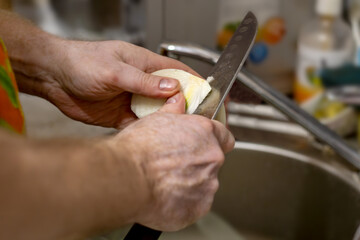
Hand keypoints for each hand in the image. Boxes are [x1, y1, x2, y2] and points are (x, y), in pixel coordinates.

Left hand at [35, 40, 198, 128]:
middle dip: (185, 107)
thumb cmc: (81, 62)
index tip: (211, 95)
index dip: (196, 83)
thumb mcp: (115, 70)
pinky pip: (140, 126)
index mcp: (144, 65)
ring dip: (166, 122)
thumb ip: (144, 81)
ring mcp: (132, 100)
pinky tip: (154, 140)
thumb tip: (173, 88)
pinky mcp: (121, 116)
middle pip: (171, 96)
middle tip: (197, 122)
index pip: (178, 72)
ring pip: (157, 113)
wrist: (53, 77)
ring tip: (179, 134)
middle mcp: (141, 83)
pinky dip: (147, 133)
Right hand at [109, 93, 234, 230]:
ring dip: (191, 183)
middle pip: (213, 161)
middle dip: (198, 163)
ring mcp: (208, 184)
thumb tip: (178, 103)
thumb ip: (174, 111)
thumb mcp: (156, 118)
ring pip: (204, 184)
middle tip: (175, 164)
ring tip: (166, 182)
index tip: (204, 145)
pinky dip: (184, 202)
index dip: (213, 141)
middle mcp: (213, 158)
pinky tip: (166, 196)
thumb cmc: (137, 149)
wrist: (125, 177)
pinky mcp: (199, 207)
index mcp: (206, 132)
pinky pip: (196, 203)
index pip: (225, 136)